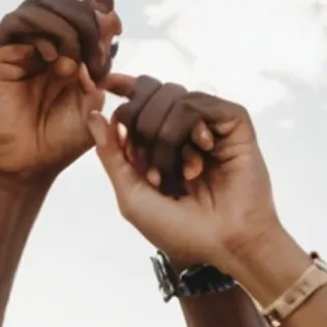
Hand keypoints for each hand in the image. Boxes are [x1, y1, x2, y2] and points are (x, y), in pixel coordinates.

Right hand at [0, 0, 120, 179]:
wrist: (30, 164)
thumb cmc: (63, 138)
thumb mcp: (95, 101)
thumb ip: (103, 64)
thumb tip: (110, 22)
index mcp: (71, 47)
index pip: (84, 7)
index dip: (100, 8)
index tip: (115, 30)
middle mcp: (45, 40)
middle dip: (85, 19)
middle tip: (95, 56)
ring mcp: (20, 45)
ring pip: (39, 5)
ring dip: (64, 26)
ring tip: (71, 61)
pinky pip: (15, 23)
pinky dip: (39, 32)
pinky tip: (52, 58)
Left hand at [85, 84, 287, 277]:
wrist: (226, 243)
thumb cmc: (181, 230)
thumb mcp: (132, 195)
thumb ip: (110, 155)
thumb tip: (92, 115)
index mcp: (157, 145)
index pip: (137, 102)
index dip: (122, 91)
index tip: (105, 83)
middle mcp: (183, 131)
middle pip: (152, 94)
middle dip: (143, 127)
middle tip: (155, 171)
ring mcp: (209, 126)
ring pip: (175, 98)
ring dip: (168, 137)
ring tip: (184, 175)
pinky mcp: (235, 124)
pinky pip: (203, 104)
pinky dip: (194, 128)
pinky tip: (203, 151)